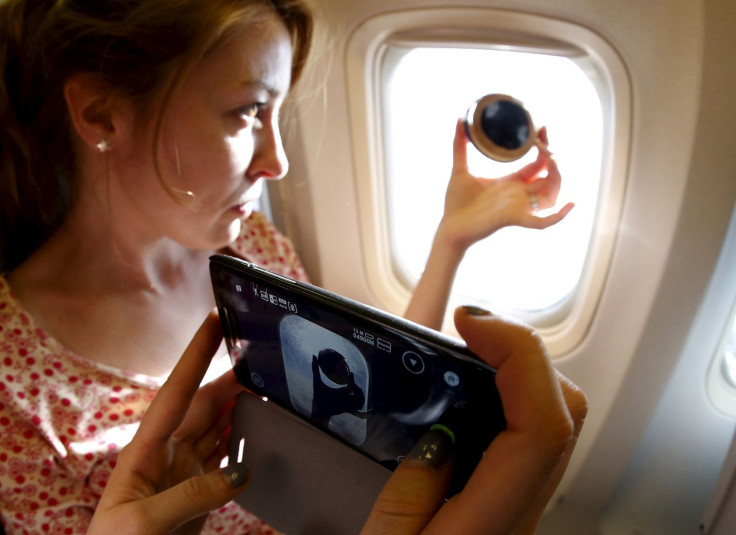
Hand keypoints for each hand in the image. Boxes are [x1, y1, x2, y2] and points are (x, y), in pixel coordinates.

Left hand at [87, 311, 247, 534]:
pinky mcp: (198, 494)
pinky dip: (243, 440)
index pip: (175, 391)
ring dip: (240, 406)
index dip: (196, 354)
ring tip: (265, 386)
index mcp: (145, 450)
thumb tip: (240, 472)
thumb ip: (191, 496)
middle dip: (230, 378)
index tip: (215, 320)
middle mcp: (166, 454)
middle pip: (204, 405)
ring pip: (217, 427)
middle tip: (260, 356)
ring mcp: (183, 472)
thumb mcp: (142, 523)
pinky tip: (257, 430)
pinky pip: (225, 457)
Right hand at [362, 305, 587, 533]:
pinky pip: (529, 436)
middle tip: (469, 330)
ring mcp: (523, 509)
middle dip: (521, 351)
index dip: (518, 352)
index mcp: (490, 527)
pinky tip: (466, 391)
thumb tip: (439, 436)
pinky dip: (508, 396)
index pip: (541, 425)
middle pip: (561, 411)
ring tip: (466, 350)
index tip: (470, 321)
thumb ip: (409, 495)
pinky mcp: (512, 503)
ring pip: (553, 419)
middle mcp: (520, 517)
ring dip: (517, 369)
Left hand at [439, 120, 574, 252]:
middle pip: (549, 177)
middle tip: (541, 140)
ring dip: (556, 178)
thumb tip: (459, 120)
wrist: (449, 227)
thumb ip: (460, 145)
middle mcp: (519, 194)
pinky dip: (558, 216)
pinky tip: (570, 204)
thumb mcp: (459, 169)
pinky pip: (543, 222)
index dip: (544, 147)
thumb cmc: (456, 203)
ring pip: (551, 196)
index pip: (537, 164)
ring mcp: (519, 207)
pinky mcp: (514, 219)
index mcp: (510, 183)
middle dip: (551, 157)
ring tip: (549, 159)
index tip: (541, 128)